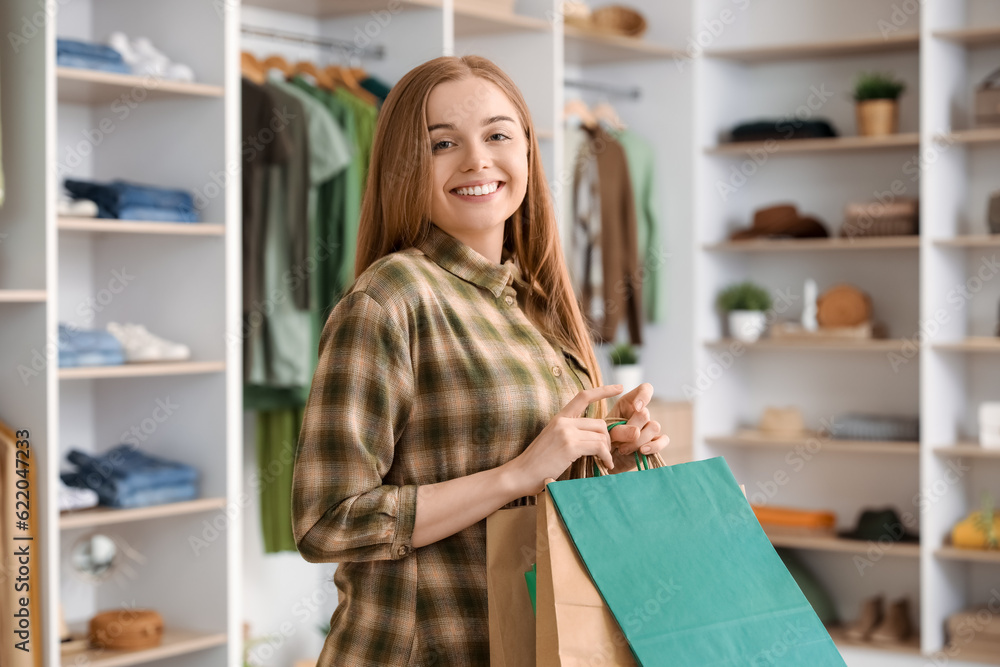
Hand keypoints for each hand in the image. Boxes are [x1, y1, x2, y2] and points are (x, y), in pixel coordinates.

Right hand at [507, 385, 621, 495]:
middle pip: (600, 422)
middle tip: (606, 453)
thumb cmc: (537, 463)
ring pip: (601, 435)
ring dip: (607, 451)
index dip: (603, 390)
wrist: (520, 474)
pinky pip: (598, 447)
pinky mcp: (570, 445)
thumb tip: (592, 437)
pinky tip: (605, 465)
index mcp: (559, 418)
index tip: (619, 388)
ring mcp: (566, 432)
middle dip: (608, 439)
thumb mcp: (553, 440)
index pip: (584, 396)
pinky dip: (606, 457)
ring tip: (605, 461)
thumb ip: (570, 434)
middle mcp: (563, 421)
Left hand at [607, 383, 668, 456]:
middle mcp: (641, 414)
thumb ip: (618, 430)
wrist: (605, 460)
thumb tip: (637, 433)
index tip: (636, 407)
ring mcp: (649, 428)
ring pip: (654, 427)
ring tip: (622, 449)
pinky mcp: (655, 442)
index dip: (644, 396)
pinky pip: (663, 440)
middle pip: (645, 413)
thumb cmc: (603, 441)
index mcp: (628, 404)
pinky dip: (654, 446)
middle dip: (630, 429)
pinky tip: (642, 451)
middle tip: (617, 441)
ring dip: (637, 441)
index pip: (645, 389)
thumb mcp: (605, 433)